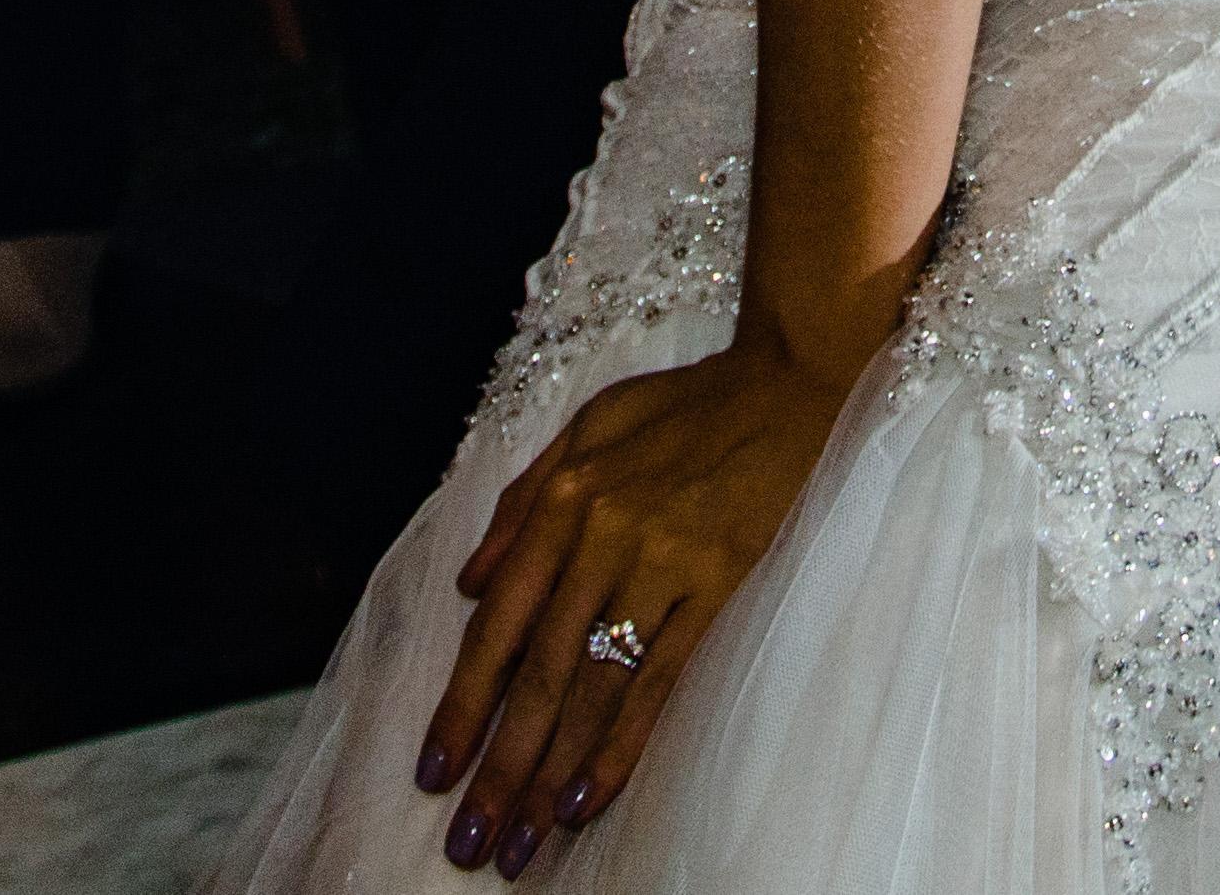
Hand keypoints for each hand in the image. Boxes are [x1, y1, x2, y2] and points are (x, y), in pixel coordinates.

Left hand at [419, 322, 848, 873]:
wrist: (786, 377)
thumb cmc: (685, 404)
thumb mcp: (587, 428)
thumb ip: (521, 502)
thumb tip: (469, 582)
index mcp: (560, 500)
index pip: (497, 626)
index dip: (462, 705)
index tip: (433, 772)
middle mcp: (598, 535)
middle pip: (537, 673)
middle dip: (498, 764)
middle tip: (470, 842)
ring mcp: (658, 561)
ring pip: (591, 686)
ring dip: (550, 772)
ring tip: (522, 841)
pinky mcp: (715, 580)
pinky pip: (659, 677)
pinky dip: (622, 741)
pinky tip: (591, 794)